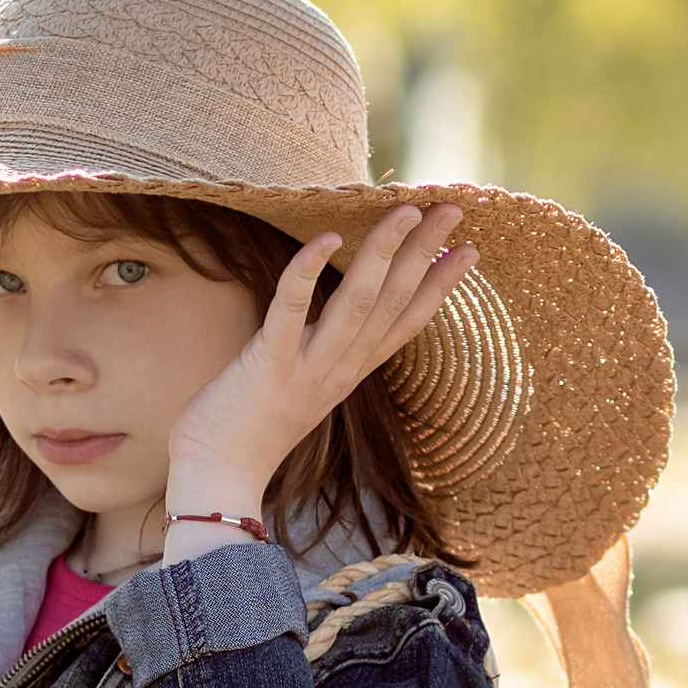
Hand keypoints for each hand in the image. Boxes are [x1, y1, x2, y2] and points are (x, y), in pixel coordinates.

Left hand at [163, 203, 475, 552]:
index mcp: (349, 374)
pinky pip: (293, 311)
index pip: (407, 323)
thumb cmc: (246, 435)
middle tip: (452, 208)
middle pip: (393, 301)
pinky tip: (328, 237)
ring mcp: (309, 368)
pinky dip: (309, 273)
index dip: (440, 286)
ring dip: (385, 251)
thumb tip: (324, 325)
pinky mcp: (269, 364)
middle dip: (426, 251)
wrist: (217, 479)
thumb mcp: (299, 391)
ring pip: (358, 301)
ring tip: (408, 211)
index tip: (470, 251)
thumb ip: (318, 357)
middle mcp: (340, 370)